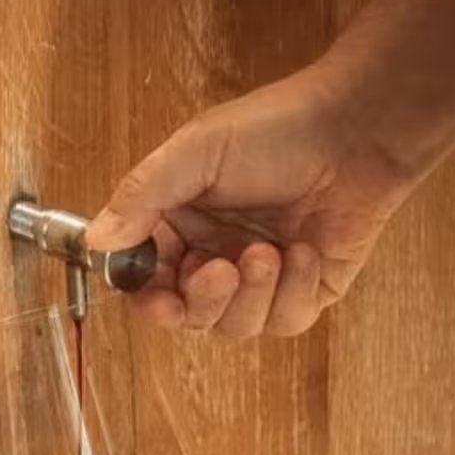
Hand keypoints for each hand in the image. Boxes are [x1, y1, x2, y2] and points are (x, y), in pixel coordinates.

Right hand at [87, 66, 417, 337]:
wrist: (356, 132)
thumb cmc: (276, 130)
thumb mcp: (195, 152)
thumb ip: (142, 196)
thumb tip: (97, 240)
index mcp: (179, 220)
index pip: (145, 277)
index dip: (146, 296)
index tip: (155, 297)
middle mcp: (214, 252)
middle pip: (188, 313)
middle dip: (202, 299)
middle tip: (218, 270)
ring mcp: (260, 277)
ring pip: (235, 325)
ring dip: (251, 293)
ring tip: (271, 251)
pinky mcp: (306, 291)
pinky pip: (285, 320)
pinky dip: (294, 290)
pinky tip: (305, 251)